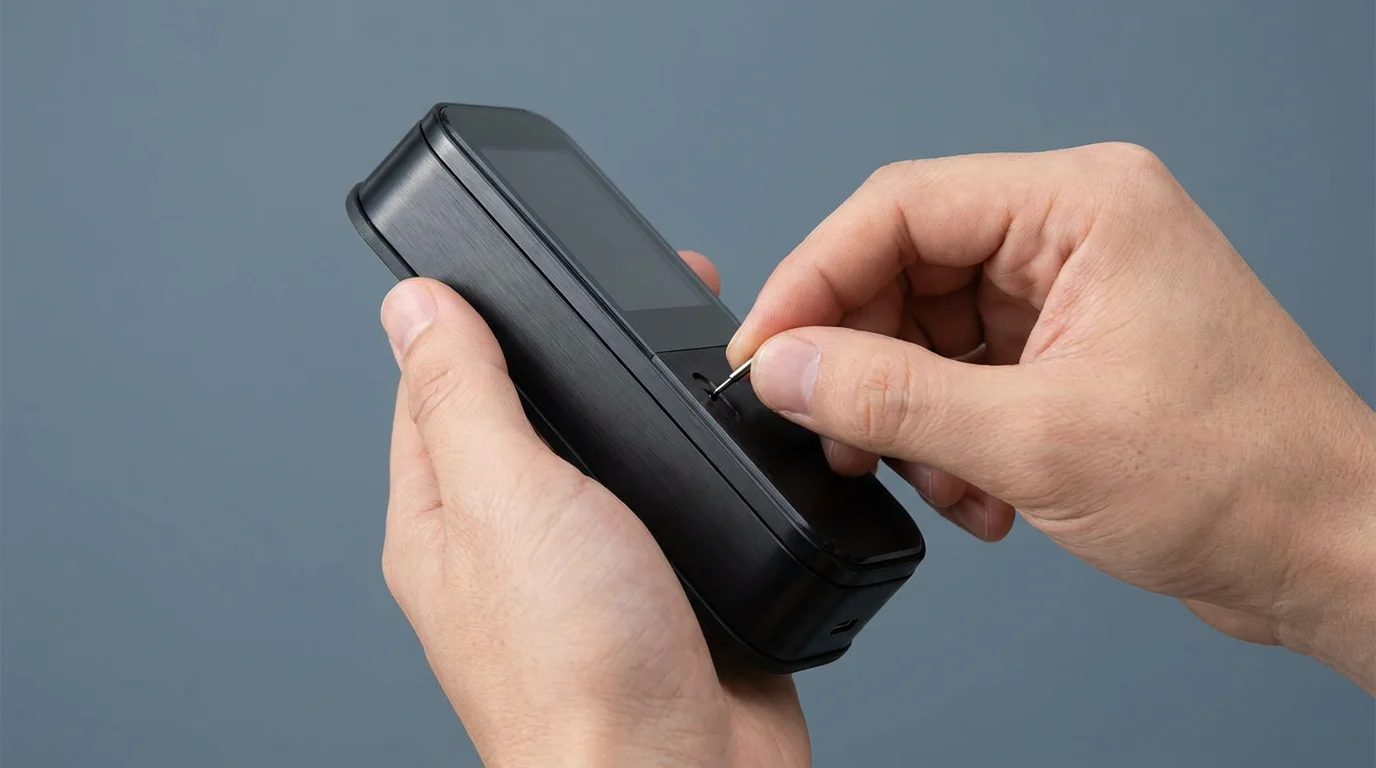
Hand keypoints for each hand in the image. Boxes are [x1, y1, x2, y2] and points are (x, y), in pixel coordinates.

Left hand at [378, 253, 808, 765]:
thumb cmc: (578, 674)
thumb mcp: (505, 498)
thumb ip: (462, 395)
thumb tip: (412, 306)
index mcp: (444, 520)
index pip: (434, 387)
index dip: (473, 318)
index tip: (514, 264)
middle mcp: (513, 543)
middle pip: (531, 411)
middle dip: (576, 349)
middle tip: (628, 293)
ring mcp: (593, 565)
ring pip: (610, 450)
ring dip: (644, 398)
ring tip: (684, 345)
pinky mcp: (669, 584)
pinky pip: (675, 496)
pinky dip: (698, 457)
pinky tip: (723, 432)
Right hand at [729, 143, 1375, 690]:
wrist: (1326, 551)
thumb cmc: (1242, 476)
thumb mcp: (1038, 439)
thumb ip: (892, 398)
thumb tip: (788, 370)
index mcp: (1082, 206)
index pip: (900, 209)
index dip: (814, 279)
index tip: (766, 352)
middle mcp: (1073, 235)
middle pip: (906, 269)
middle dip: (862, 361)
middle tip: (836, 430)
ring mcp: (1071, 294)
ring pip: (926, 331)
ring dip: (909, 414)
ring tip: (933, 477)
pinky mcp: (1068, 351)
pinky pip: (963, 375)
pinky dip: (949, 438)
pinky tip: (979, 493)